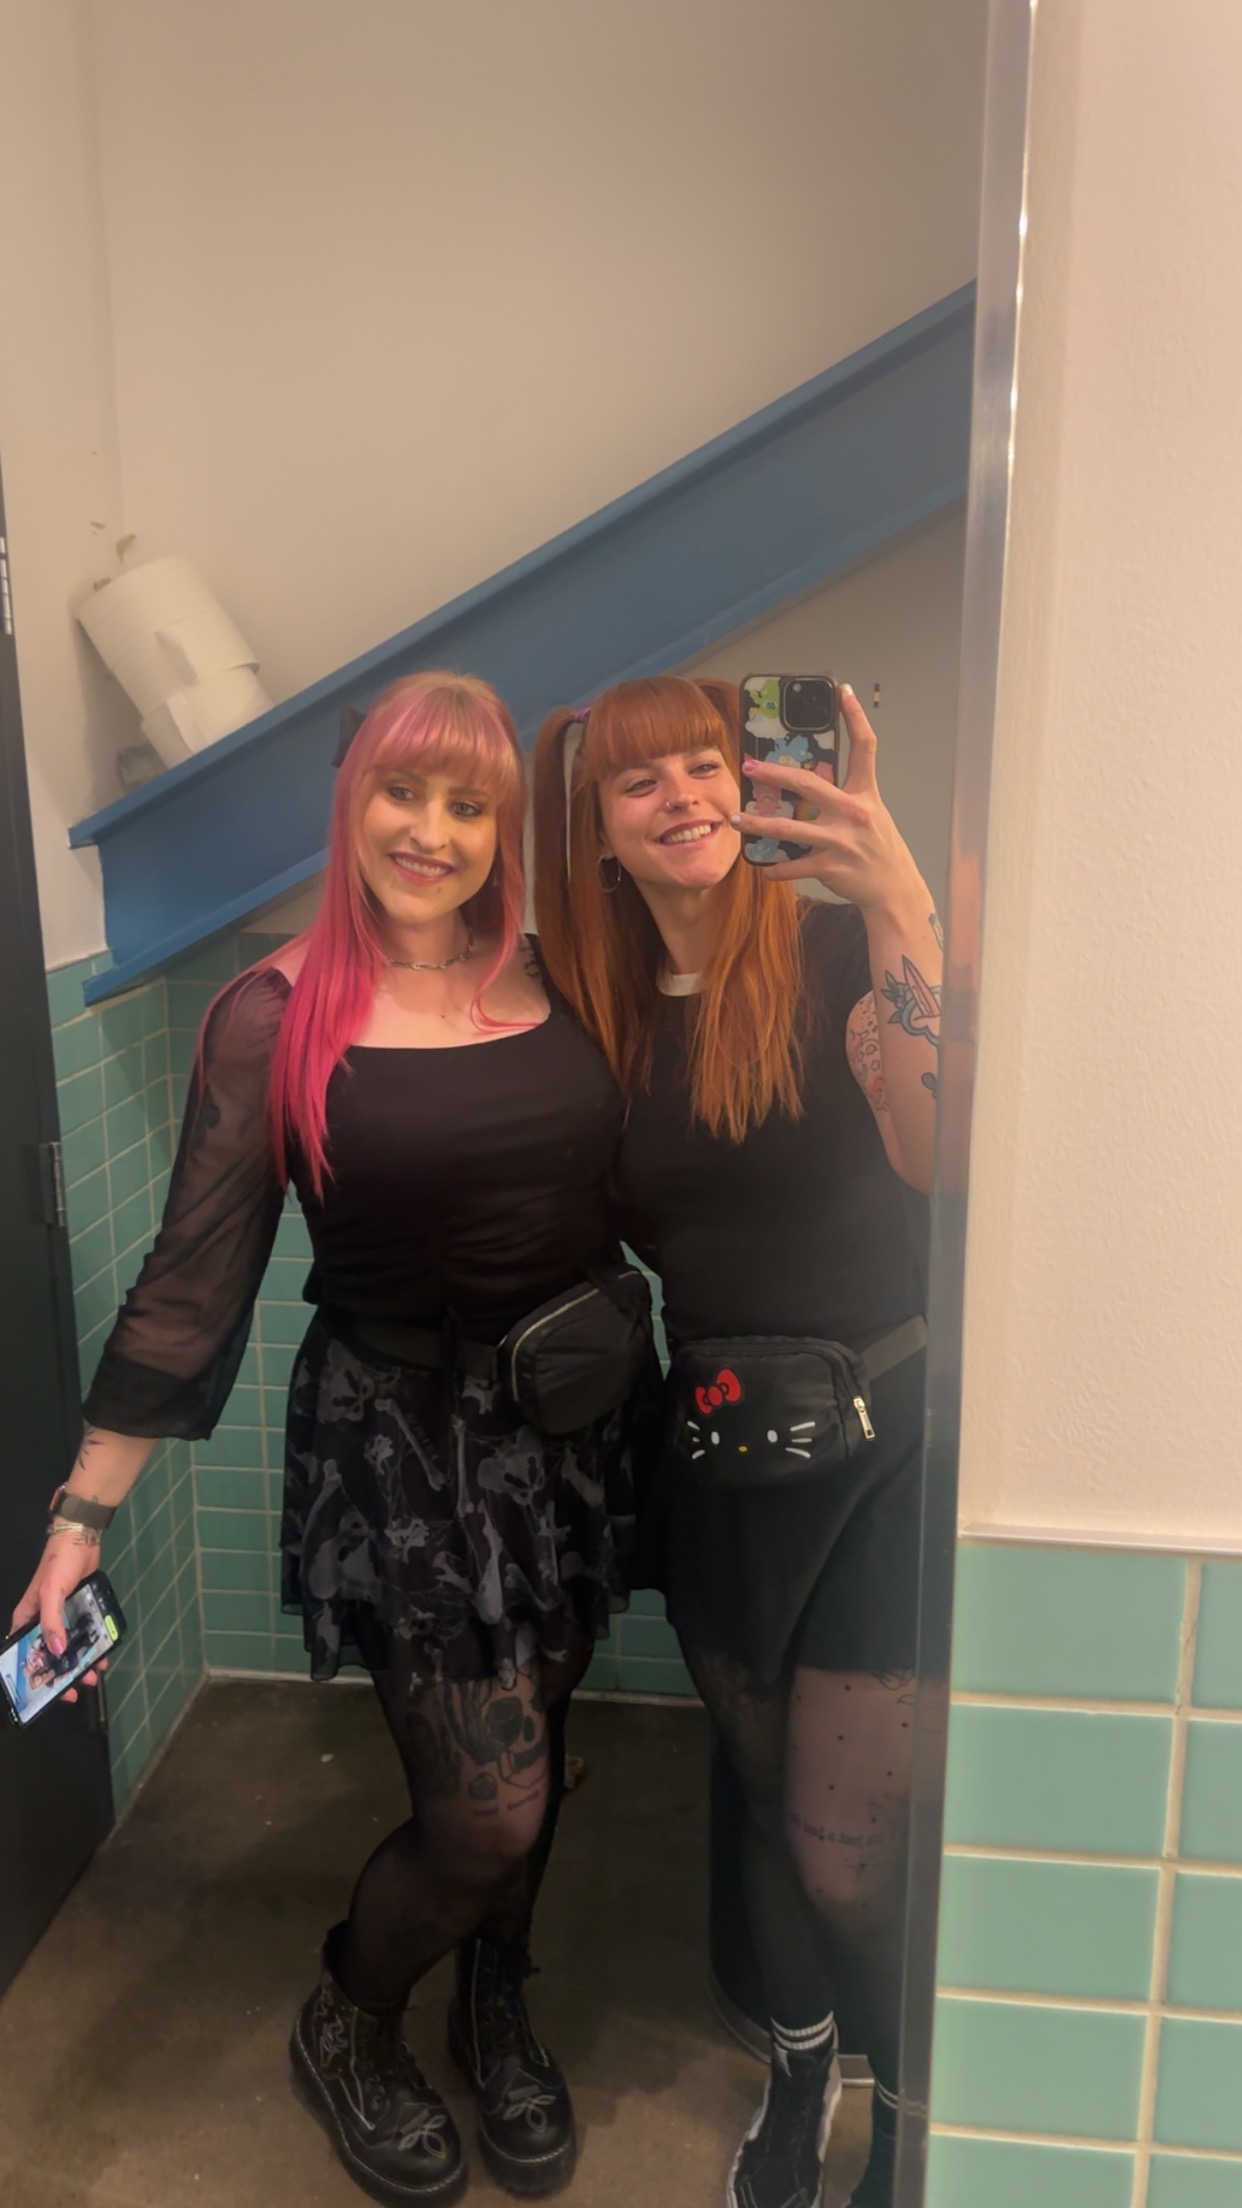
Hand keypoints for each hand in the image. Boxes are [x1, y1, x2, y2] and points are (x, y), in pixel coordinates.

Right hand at [9, 1533, 106, 1701]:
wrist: (82, 1537)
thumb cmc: (60, 1564)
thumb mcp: (51, 1593)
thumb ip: (52, 1622)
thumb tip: (56, 1653)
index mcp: (26, 1617)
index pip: (24, 1651)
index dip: (32, 1673)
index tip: (46, 1691)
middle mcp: (42, 1619)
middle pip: (48, 1653)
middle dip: (62, 1672)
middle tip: (76, 1688)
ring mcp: (62, 1615)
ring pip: (69, 1645)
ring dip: (80, 1661)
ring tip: (93, 1675)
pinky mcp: (79, 1609)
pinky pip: (84, 1633)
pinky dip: (92, 1646)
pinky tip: (103, 1656)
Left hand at [733, 684, 923, 907]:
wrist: (894, 889)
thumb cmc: (879, 848)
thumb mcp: (871, 814)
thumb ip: (844, 797)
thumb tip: (808, 785)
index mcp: (866, 794)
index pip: (864, 747)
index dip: (855, 717)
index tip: (842, 691)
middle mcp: (853, 813)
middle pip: (808, 784)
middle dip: (774, 774)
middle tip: (749, 766)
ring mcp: (841, 841)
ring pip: (789, 829)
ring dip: (758, 823)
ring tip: (736, 818)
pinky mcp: (831, 867)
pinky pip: (794, 866)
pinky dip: (775, 868)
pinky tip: (763, 867)